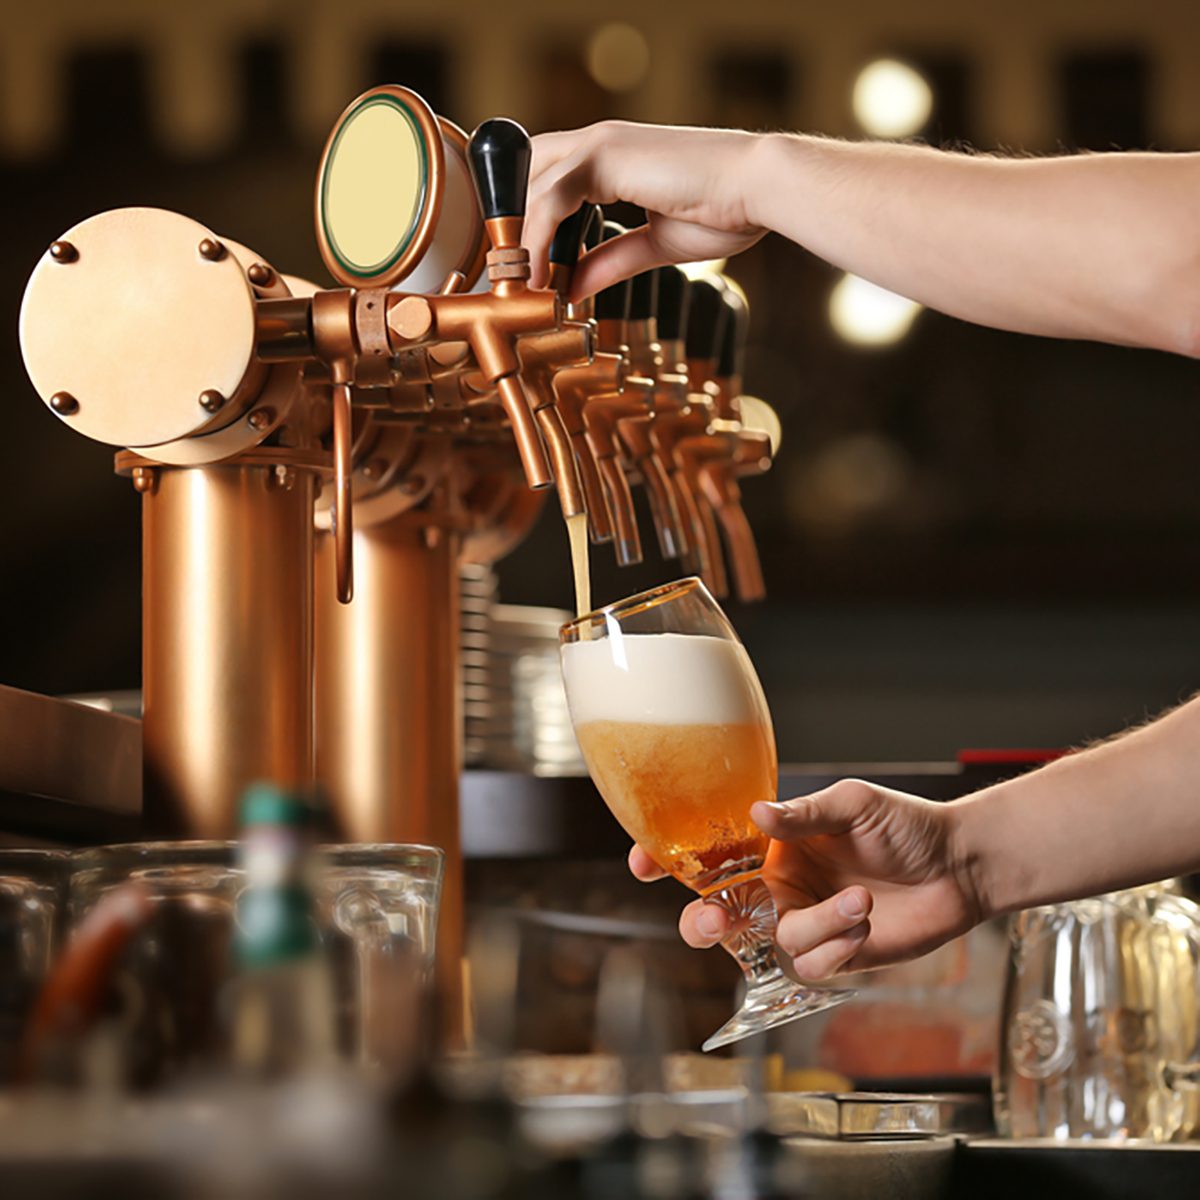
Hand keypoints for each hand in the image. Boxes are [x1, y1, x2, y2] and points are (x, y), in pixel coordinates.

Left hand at [524, 121, 768, 297]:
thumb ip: (611, 261)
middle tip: (511, 280)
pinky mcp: (606, 155)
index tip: (527, 272)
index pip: (547, 179)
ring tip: (519, 288)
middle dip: (511, 225)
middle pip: (526, 175)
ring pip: (531, 187)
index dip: (528, 222)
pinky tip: (539, 277)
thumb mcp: (654, 245)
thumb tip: (573, 287)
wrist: (761, 190)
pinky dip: (537, 238)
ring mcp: (601, 144)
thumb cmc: (726, 209)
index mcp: (612, 159)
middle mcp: (599, 143)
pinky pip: (551, 197)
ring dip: (519, 240)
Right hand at [629, 779, 984, 980]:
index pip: (707, 855)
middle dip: (705, 924)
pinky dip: (838, 946)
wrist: (958, 866)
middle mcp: (778, 886)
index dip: (667, 861)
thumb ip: (803, 814)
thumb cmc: (904, 823)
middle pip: (715, 916)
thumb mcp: (852, 804)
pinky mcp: (835, 954)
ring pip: (774, 942)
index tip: (641, 862)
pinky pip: (811, 965)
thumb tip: (754, 812)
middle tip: (719, 920)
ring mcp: (805, 921)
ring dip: (816, 925)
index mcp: (770, 846)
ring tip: (861, 900)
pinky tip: (867, 921)